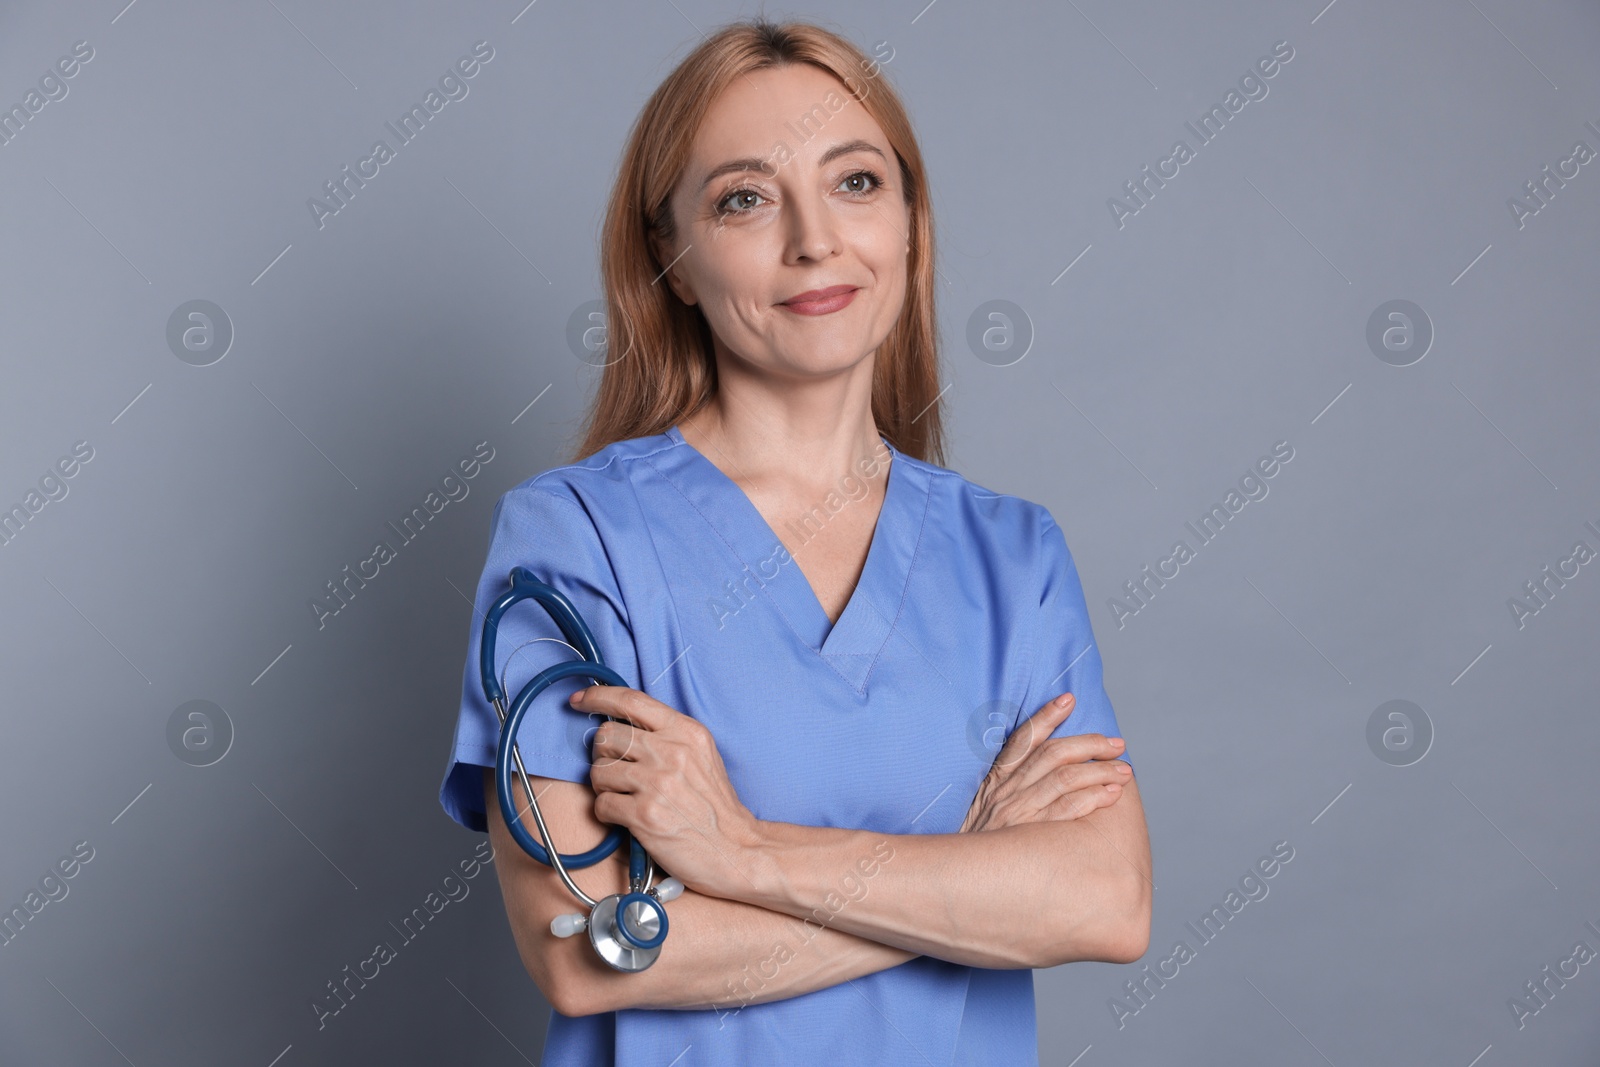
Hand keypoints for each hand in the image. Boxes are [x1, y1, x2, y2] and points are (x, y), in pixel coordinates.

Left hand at [573, 684, 762, 899]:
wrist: (736, 849)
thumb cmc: (714, 806)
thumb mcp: (701, 755)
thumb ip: (667, 736)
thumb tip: (621, 724)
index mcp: (686, 731)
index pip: (630, 700)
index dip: (597, 696)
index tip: (579, 700)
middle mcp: (671, 751)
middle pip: (606, 736)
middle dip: (603, 755)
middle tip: (618, 772)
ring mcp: (657, 782)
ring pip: (598, 770)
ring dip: (604, 786)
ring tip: (625, 797)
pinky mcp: (644, 814)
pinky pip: (601, 803)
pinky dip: (607, 813)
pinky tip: (627, 818)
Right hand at [960, 693, 1130, 833]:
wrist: (957, 878)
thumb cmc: (977, 846)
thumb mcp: (983, 810)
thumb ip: (1005, 791)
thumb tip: (1042, 775)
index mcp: (996, 780)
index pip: (1023, 739)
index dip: (1046, 716)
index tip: (1069, 699)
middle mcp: (1007, 790)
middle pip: (1053, 754)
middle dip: (1089, 744)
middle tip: (1116, 744)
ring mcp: (1018, 810)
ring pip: (1065, 778)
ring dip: (1099, 770)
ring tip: (1124, 770)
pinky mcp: (1029, 833)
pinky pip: (1066, 809)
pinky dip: (1091, 798)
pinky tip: (1111, 795)